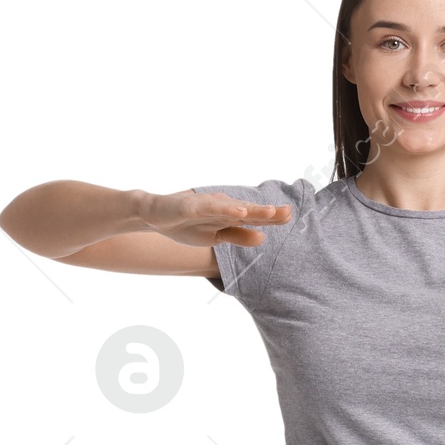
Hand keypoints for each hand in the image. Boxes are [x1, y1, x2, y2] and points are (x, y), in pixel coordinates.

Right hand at [142, 190, 292, 247]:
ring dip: (250, 210)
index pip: (252, 217)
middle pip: (247, 210)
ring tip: (269, 212)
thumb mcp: (216, 236)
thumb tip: (262, 238)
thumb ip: (238, 236)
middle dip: (267, 212)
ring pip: (231, 207)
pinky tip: (238, 212)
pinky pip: (208, 209)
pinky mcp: (189, 207)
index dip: (271, 217)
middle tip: (288, 212)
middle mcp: (220, 206)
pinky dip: (224, 210)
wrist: (154, 217)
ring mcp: (205, 205)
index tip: (290, 216)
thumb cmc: (186, 225)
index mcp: (227, 214)